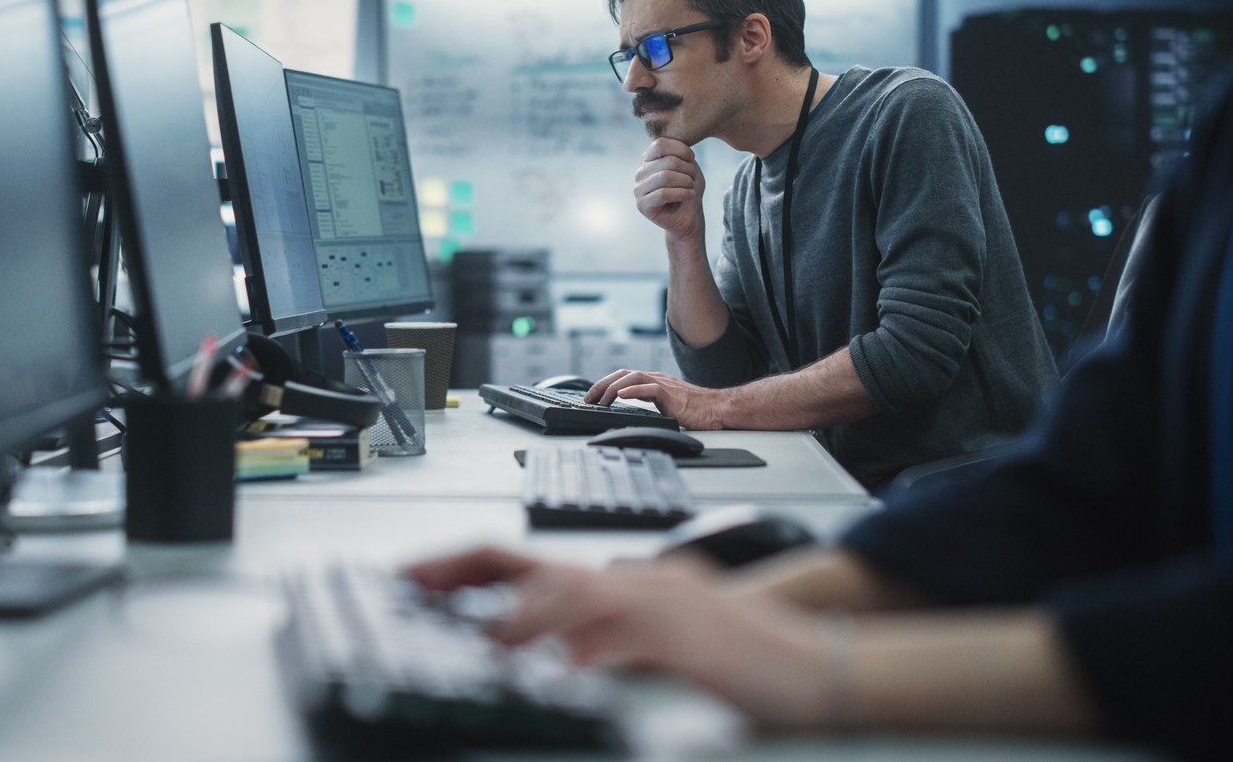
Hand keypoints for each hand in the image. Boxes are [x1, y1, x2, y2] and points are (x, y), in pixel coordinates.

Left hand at [408, 548, 831, 730]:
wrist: (818, 662)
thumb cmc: (741, 658)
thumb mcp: (660, 640)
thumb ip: (606, 637)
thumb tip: (549, 654)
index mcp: (623, 582)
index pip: (530, 561)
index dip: (466, 563)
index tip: (414, 575)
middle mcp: (635, 583)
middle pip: (537, 567)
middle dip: (468, 572)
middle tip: (415, 585)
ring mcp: (660, 608)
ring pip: (574, 597)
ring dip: (520, 616)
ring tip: (480, 635)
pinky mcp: (687, 644)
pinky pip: (626, 644)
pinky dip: (588, 656)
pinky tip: (560, 671)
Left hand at [586, 369, 730, 429]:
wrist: (716, 409)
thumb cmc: (695, 410)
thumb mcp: (664, 404)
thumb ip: (647, 402)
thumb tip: (627, 409)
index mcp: (652, 381)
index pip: (622, 377)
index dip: (604, 384)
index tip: (591, 397)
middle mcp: (655, 379)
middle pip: (622, 373)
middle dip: (601, 385)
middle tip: (588, 399)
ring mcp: (663, 384)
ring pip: (632, 377)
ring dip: (612, 388)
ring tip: (601, 400)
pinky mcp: (671, 393)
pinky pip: (649, 388)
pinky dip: (633, 390)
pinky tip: (622, 395)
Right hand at [634, 138, 705, 242]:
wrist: (689, 216)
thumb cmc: (688, 189)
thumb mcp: (688, 166)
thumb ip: (680, 154)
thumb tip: (676, 146)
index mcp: (648, 159)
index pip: (660, 144)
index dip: (680, 149)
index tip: (692, 159)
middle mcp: (640, 173)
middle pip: (667, 161)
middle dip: (687, 169)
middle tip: (693, 178)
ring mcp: (638, 189)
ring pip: (665, 177)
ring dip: (685, 182)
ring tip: (691, 188)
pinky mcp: (642, 205)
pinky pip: (663, 194)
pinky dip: (682, 193)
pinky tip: (689, 195)